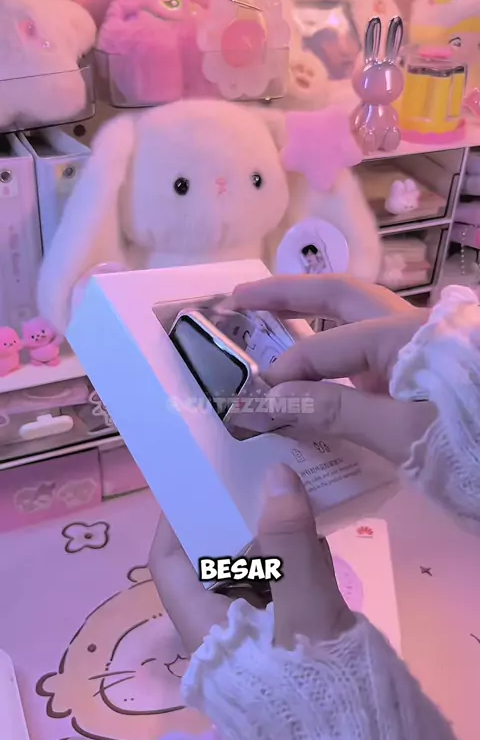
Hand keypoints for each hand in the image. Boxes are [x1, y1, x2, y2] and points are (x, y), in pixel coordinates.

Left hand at [149, 464, 353, 655]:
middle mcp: (221, 628)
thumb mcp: (303, 607)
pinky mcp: (286, 640)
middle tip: (261, 481)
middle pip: (215, 561)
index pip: (170, 562)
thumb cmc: (311, 681)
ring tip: (293, 499)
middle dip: (238, 521)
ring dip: (272, 539)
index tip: (200, 483)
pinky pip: (282, 590)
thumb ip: (290, 542)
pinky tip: (316, 539)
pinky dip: (296, 562)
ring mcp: (255, 635)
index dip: (177, 520)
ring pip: (253, 573)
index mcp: (204, 623)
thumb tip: (276, 477)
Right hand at [230, 275, 436, 465]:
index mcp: (403, 334)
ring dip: (311, 306)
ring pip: (357, 311)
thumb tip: (270, 397)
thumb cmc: (466, 445)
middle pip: (339, 296)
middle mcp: (411, 324)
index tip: (255, 400)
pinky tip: (316, 348)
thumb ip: (335, 411)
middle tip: (238, 297)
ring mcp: (420, 342)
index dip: (286, 371)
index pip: (325, 346)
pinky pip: (370, 336)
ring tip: (269, 308)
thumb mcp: (400, 434)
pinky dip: (335, 333)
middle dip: (286, 294)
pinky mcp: (424, 363)